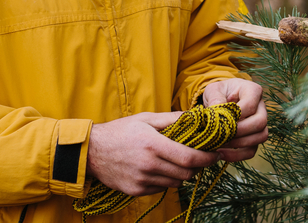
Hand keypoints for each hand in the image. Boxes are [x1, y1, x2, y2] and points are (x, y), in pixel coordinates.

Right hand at [86, 112, 218, 195]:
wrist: (91, 151)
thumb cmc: (121, 131)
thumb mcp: (146, 118)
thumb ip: (172, 119)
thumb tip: (196, 116)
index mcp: (153, 145)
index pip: (189, 157)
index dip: (207, 158)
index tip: (216, 155)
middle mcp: (149, 165)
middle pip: (186, 173)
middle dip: (197, 166)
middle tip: (199, 157)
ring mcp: (142, 180)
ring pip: (175, 183)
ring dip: (182, 174)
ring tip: (178, 162)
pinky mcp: (136, 191)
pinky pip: (161, 189)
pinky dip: (166, 180)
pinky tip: (161, 169)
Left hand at [202, 79, 268, 161]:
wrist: (221, 99)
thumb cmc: (219, 92)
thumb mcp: (213, 90)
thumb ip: (215, 98)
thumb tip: (216, 112)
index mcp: (252, 90)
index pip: (250, 104)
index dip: (236, 115)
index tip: (220, 120)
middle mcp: (261, 107)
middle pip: (261, 122)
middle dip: (240, 131)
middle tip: (221, 134)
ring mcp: (260, 123)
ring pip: (261, 136)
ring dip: (240, 144)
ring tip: (220, 144)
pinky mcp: (254, 138)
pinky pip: (252, 150)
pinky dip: (237, 155)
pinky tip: (221, 153)